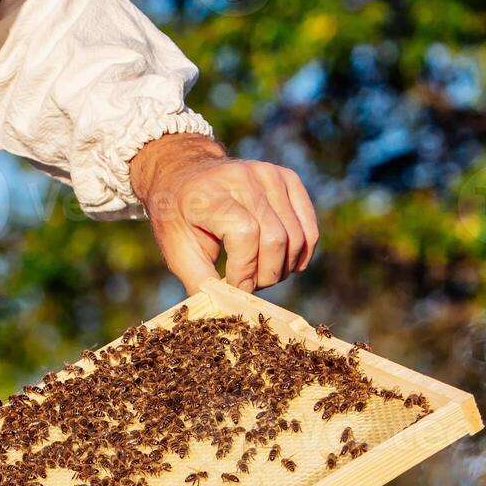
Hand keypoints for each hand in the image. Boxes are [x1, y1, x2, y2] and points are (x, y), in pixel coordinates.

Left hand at [130, 133, 319, 294]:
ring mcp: (269, 174)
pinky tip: (283, 264)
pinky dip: (300, 253)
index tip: (235, 287)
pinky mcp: (287, 178)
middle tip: (249, 284)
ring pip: (296, 236)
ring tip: (261, 274)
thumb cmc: (178, 217)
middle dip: (265, 274)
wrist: (184, 175)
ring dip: (282, 267)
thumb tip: (223, 311)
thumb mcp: (177, 250)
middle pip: (275, 238)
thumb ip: (200, 281)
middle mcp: (243, 177)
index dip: (245, 269)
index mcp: (210, 193)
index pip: (245, 233)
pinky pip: (308, 226)